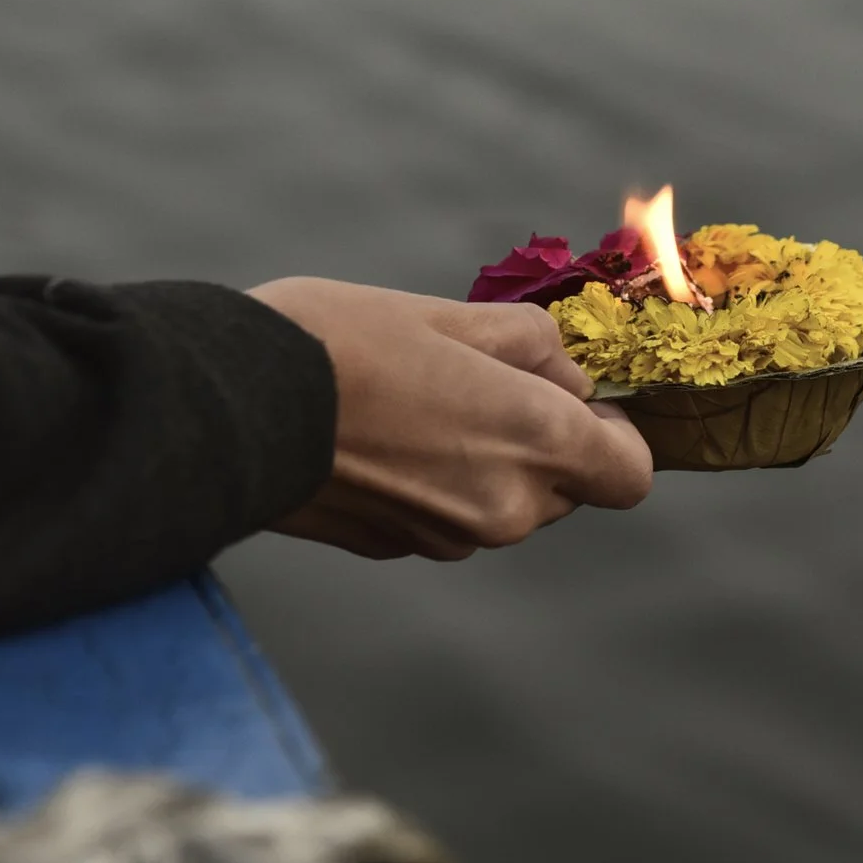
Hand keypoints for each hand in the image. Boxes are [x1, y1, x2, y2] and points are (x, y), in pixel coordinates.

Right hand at [251, 278, 651, 560]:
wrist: (232, 404)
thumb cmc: (345, 343)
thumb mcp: (453, 316)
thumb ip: (533, 349)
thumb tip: (567, 378)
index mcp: (535, 443)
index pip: (629, 474)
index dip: (613, 435)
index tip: (574, 398)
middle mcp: (503, 509)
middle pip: (564, 488)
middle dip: (540, 440)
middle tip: (477, 379)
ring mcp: (446, 537)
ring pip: (501, 505)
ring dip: (483, 464)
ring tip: (417, 401)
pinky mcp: (392, 547)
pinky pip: (443, 519)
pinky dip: (431, 485)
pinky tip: (379, 437)